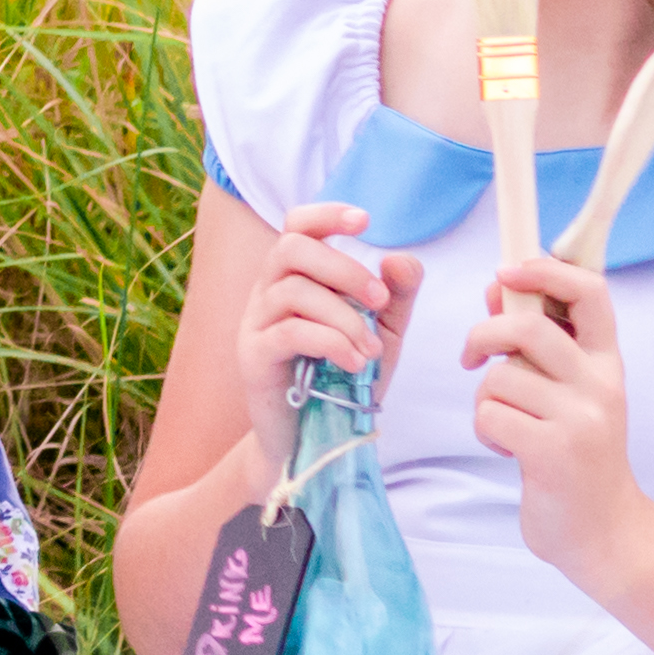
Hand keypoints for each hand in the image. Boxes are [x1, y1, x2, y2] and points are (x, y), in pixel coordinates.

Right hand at [234, 199, 418, 467]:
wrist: (313, 440)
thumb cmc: (342, 381)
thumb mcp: (381, 334)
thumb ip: (395, 298)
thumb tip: (401, 258)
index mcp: (294, 278)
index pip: (296, 226)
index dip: (326, 214)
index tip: (366, 221)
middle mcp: (266, 292)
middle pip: (292, 248)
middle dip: (344, 268)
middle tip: (379, 301)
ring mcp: (254, 322)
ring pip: (294, 291)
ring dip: (344, 316)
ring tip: (371, 349)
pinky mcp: (252, 356)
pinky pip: (289, 332)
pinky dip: (331, 342)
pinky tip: (356, 362)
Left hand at [460, 242, 653, 587]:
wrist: (606, 531)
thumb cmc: (576, 453)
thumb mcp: (568, 390)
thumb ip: (538, 342)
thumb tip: (498, 287)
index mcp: (607, 362)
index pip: (590, 292)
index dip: (544, 269)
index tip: (505, 273)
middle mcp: (601, 385)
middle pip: (528, 328)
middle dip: (484, 334)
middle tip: (473, 357)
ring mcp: (581, 420)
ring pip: (499, 377)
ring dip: (485, 399)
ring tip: (509, 424)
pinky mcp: (554, 453)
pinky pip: (490, 415)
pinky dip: (486, 430)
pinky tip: (511, 449)